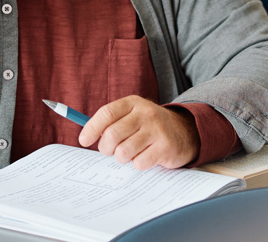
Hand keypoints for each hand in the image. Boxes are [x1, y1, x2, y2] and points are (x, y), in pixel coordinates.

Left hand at [78, 96, 199, 170]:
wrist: (184, 132)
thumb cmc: (149, 126)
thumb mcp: (132, 115)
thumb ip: (112, 122)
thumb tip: (86, 136)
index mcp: (133, 103)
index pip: (107, 113)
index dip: (92, 128)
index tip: (83, 140)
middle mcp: (146, 113)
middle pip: (112, 135)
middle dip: (106, 148)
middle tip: (110, 151)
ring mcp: (157, 130)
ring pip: (124, 152)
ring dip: (122, 158)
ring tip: (129, 154)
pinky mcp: (166, 147)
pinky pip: (139, 163)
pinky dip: (138, 164)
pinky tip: (145, 157)